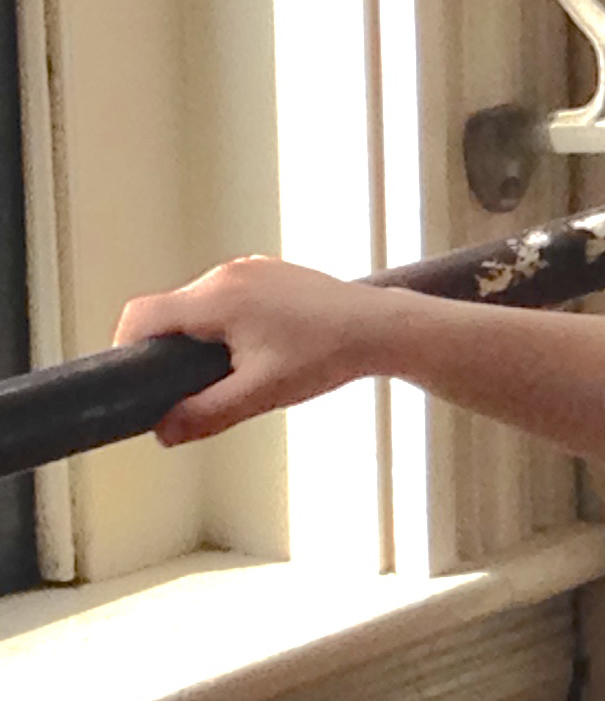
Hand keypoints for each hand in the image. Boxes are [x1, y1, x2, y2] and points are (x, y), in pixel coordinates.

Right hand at [113, 256, 379, 445]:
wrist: (381, 328)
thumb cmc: (327, 356)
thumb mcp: (261, 394)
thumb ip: (206, 414)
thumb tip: (163, 432)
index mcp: (216, 298)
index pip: (142, 316)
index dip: (126, 348)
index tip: (133, 381)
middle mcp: (227, 274)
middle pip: (170, 311)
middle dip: (169, 349)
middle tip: (186, 387)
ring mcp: (250, 268)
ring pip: (199, 303)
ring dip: (201, 336)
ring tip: (230, 371)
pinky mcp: (270, 271)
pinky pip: (228, 296)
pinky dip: (227, 322)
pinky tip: (256, 350)